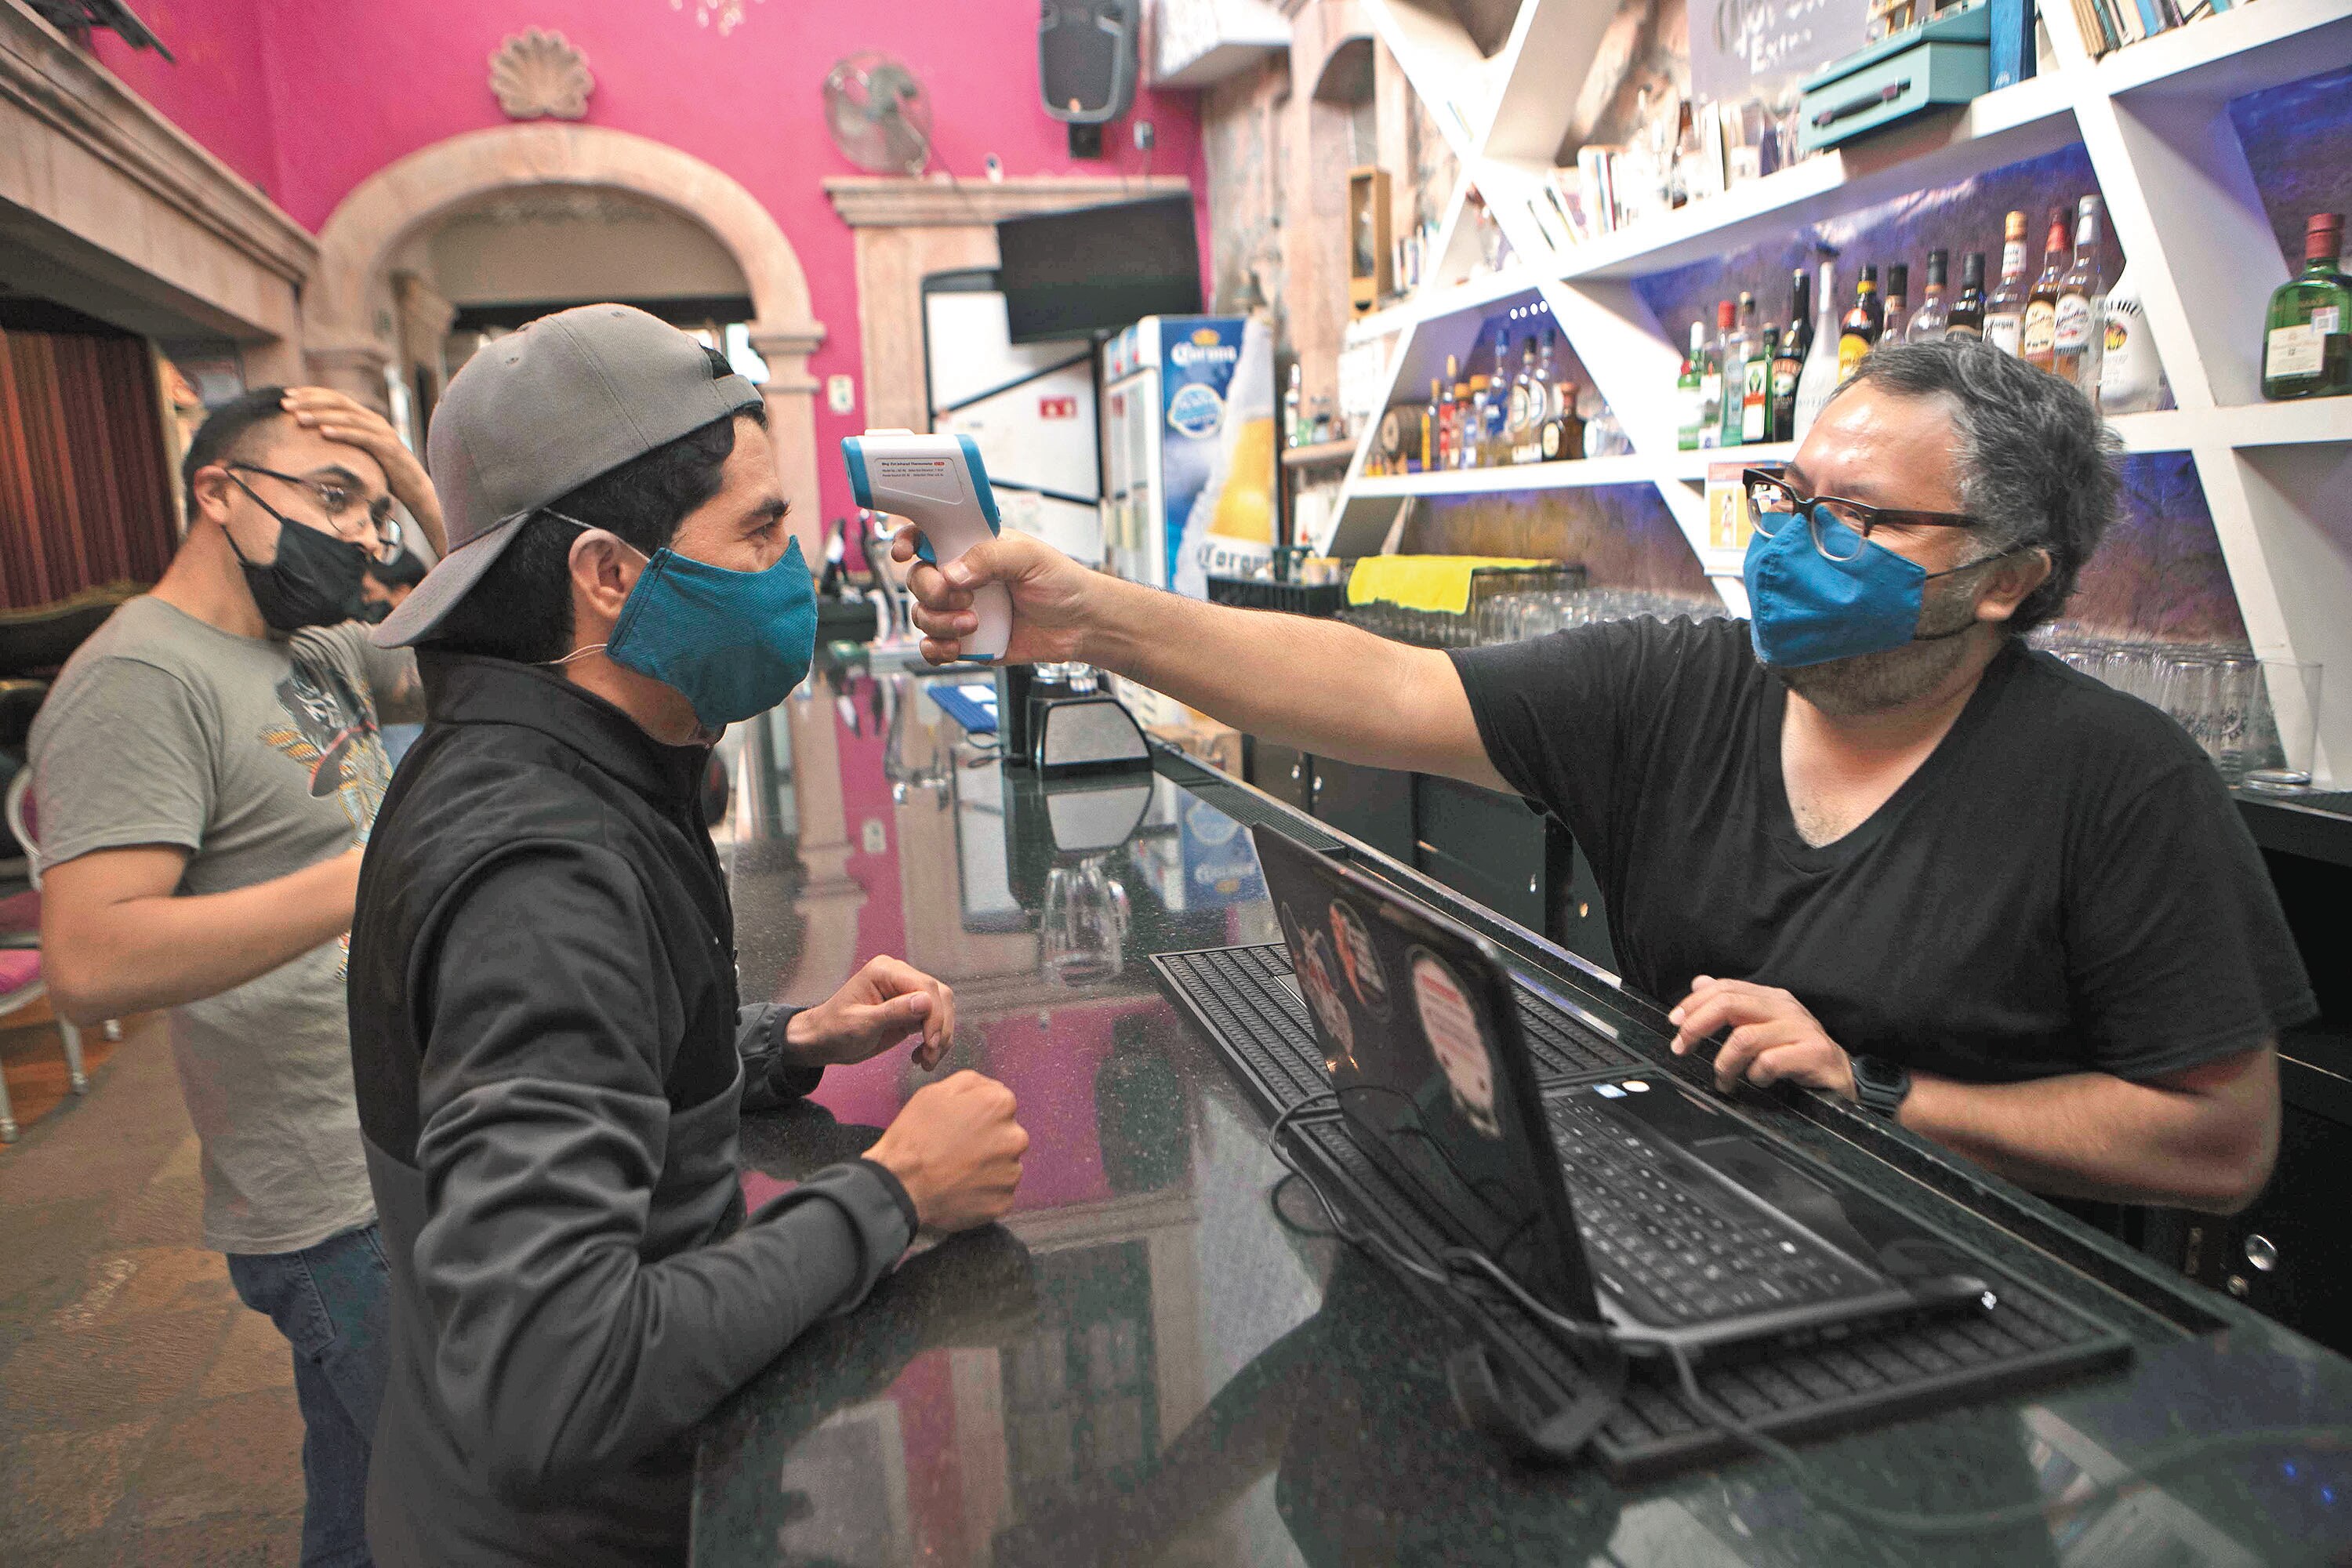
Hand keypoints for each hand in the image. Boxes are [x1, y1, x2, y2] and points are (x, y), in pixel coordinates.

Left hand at [280, 388, 445, 553]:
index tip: (286, 395)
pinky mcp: (387, 447)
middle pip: (338, 402)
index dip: (310, 394)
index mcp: (365, 418)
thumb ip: (343, 440)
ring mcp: (382, 432)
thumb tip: (314, 438)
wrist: (414, 488)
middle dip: (309, 402)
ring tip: (299, 419)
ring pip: (347, 417)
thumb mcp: (359, 452)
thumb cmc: (383, 472)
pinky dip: (342, 433)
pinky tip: (324, 433)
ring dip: (321, 417)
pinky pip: (362, 436)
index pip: (335, 398)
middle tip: (285, 405)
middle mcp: (373, 420)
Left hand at [788, 954, 957, 1070]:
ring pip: (941, 1009)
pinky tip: (921, 1057)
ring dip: (940, 1037)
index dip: (934, 1014)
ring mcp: (906, 993)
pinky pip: (934, 1022)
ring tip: (927, 1061)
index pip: (924, 986)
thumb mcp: (862, 1023)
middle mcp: (899, 977)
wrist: (823, 1042)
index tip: (930, 1042)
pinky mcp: (910, 1011)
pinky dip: (934, 1041)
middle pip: (939, 996)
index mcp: (885, 971)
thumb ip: (894, 1011)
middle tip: (930, 1055)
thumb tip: (926, 1002)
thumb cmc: (834, 1030)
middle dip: (940, 1028)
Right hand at [864, 1071, 1027, 1232]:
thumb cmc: (915, 1137)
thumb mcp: (935, 1092)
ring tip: (957, 1170)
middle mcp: (1014, 1137)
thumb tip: (991, 1087)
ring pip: (1004, 1163)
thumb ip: (972, 1082)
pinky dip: (984, 1190)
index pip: (1001, 1103)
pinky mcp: (1004, 1200)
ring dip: (988, 1166)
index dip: (978, 1113)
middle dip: (988, 1139)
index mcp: (1000, 1105)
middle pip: (1007, 1134)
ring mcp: (1012, 1172)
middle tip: (957, 1149)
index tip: (960, 1124)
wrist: (901, 1185)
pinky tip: (961, 1187)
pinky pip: (999, 1191)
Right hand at [893, 525, 1098, 666]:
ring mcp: (960, 609)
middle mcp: (961, 577)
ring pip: (922, 614)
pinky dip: (935, 649)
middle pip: (918, 579)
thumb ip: (990, 558)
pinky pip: (932, 646)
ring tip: (973, 624)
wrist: (1080, 626)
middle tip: (963, 598)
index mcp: (972, 547)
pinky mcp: (965, 640)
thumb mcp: (1029, 558)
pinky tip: (954, 648)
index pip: (927, 536)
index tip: (905, 553)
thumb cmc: (1061, 582)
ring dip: (940, 622)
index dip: (908, 541)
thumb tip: (953, 573)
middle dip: (931, 591)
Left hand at [1668, 975, 1856, 1100]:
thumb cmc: (1798, 1053)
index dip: (1694, 1003)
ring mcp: (1800, 1028)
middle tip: (1682, 1048)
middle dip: (1697, 1026)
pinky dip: (1756, 1075)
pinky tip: (1759, 1082)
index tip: (1674, 1023)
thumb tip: (1699, 982)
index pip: (1724, 988)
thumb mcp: (1763, 1025)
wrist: (1842, 1076)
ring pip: (1744, 1038)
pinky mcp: (1812, 1052)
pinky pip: (1769, 1062)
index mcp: (1771, 998)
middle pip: (1728, 1004)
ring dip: (1725, 1063)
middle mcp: (1784, 1007)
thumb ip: (1733, 1005)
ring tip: (1725, 1080)